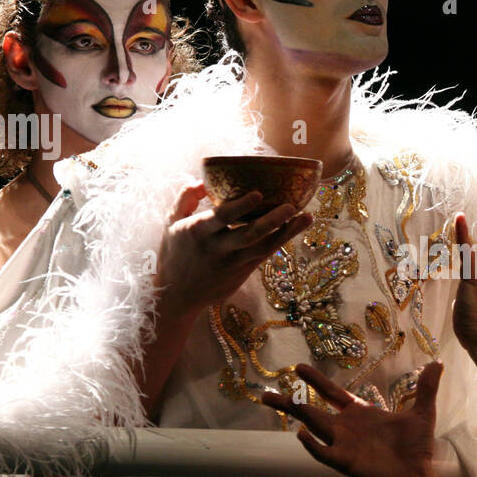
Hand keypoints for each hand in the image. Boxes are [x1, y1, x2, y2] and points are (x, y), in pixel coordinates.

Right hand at [155, 181, 312, 315]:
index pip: (222, 217)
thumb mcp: (170, 224)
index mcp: (198, 232)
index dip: (240, 206)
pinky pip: (265, 255)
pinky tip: (295, 228)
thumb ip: (184, 199)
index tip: (258, 194)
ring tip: (306, 217)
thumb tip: (200, 180)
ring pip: (264, 247)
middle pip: (249, 234)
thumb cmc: (174, 255)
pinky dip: (281, 241)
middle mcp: (218, 248)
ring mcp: (233, 263)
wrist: (176, 296)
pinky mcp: (243, 273)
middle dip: (272, 221)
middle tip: (292, 206)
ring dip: (287, 232)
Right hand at [262, 362, 443, 476]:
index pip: (331, 393)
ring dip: (294, 414)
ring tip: (274, 401)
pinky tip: (300, 434)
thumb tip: (438, 363)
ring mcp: (343, 444)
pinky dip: (311, 444)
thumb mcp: (422, 412)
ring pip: (312, 426)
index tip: (298, 367)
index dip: (316, 381)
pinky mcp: (346, 461)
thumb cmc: (415, 449)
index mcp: (359, 414)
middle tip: (264, 393)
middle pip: (312, 410)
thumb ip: (425, 388)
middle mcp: (346, 428)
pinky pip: (323, 452)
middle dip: (290, 401)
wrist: (417, 476)